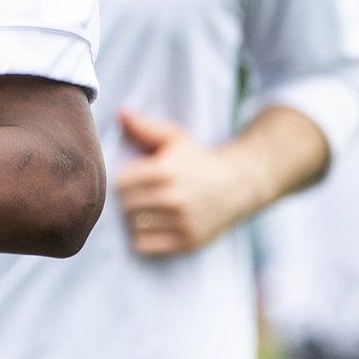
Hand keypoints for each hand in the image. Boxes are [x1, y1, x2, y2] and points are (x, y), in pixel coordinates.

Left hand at [112, 109, 259, 256]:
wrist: (238, 184)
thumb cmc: (199, 160)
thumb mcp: (175, 138)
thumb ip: (144, 127)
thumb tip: (120, 112)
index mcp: (166, 171)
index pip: (120, 183)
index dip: (122, 181)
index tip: (132, 180)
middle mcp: (173, 198)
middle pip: (125, 206)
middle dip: (127, 200)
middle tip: (137, 196)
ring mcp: (181, 222)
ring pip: (134, 226)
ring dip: (134, 219)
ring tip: (145, 210)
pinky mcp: (188, 242)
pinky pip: (145, 245)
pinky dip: (143, 238)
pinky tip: (152, 226)